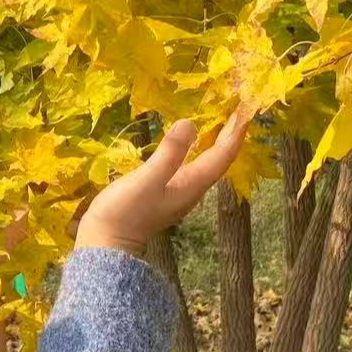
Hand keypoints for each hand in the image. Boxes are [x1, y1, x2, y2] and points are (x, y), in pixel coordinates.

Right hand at [74, 105, 253, 256]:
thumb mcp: (145, 180)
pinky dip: (197, 149)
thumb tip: (190, 123)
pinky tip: (190, 141)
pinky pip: (191, 166)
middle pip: (219, 159)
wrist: (105, 244)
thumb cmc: (124, 212)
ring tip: (220, 119)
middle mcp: (192, 189)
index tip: (245, 108)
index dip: (235, 131)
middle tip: (237, 107)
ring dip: (215, 141)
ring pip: (206, 163)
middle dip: (230, 133)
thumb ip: (168, 154)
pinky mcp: (166, 192)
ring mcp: (179, 192)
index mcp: (192, 184)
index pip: (223, 155)